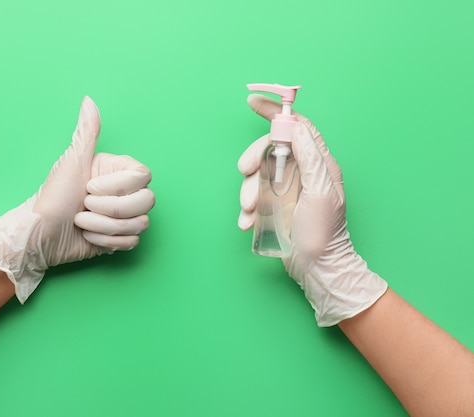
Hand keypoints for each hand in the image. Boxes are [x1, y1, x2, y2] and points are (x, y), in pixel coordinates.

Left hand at [0, 97, 154, 302]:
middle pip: (147, 201)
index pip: (143, 177)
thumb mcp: (71, 162)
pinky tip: (88, 235)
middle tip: (85, 205)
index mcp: (116, 172)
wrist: (41, 234)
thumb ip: (86, 132)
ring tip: (82, 221)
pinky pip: (132, 241)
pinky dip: (106, 241)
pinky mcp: (120, 239)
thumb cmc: (52, 197)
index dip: (118, 186)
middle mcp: (124, 193)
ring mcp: (124, 217)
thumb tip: (88, 100)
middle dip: (112, 209)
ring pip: (140, 223)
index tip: (90, 186)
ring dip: (104, 226)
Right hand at [238, 94, 386, 325]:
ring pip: (257, 174)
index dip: (275, 113)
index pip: (296, 127)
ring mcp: (285, 189)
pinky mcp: (273, 206)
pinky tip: (248, 223)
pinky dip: (246, 208)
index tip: (252, 103)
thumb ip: (310, 157)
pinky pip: (253, 196)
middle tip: (244, 172)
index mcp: (318, 163)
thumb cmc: (325, 232)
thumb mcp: (321, 192)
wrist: (318, 268)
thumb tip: (296, 126)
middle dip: (253, 159)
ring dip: (247, 191)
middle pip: (269, 149)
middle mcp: (301, 172)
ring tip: (249, 211)